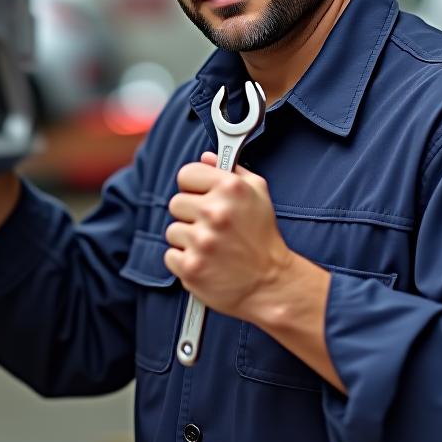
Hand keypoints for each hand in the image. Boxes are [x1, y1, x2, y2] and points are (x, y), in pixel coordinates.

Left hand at [165, 152, 292, 321]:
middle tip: (211, 228)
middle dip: (191, 215)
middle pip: (176, 203)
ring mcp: (202, 241)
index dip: (193, 186)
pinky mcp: (191, 267)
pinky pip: (170, 256)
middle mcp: (215, 212)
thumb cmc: (263, 237)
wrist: (271, 283)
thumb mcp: (258, 194)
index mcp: (231, 189)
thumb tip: (206, 157)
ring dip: (187, 240)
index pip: (186, 174)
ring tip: (211, 247)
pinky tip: (205, 262)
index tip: (201, 197)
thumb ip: (233, 171)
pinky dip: (184, 262)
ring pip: (172, 231)